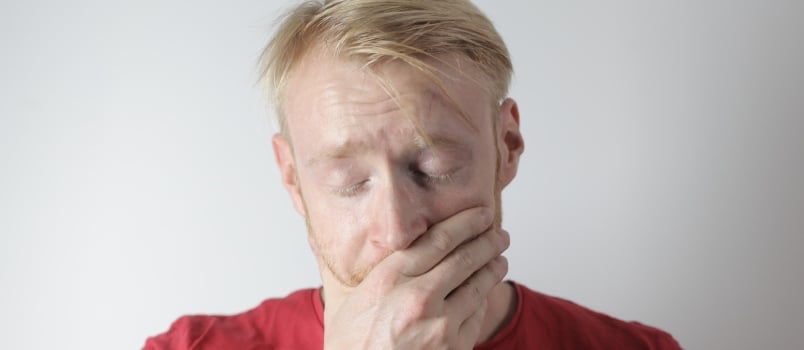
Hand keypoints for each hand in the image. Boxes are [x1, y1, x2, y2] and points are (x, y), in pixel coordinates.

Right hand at [323, 206, 509, 349]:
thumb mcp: (342, 305)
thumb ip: (354, 272)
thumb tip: (328, 239)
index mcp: (389, 279)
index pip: (438, 239)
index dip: (466, 222)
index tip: (480, 213)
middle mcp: (417, 297)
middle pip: (465, 257)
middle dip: (488, 241)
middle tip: (498, 233)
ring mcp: (440, 324)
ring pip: (478, 285)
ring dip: (493, 268)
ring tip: (499, 259)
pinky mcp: (455, 348)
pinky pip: (477, 315)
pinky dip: (484, 300)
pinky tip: (485, 293)